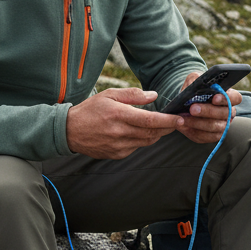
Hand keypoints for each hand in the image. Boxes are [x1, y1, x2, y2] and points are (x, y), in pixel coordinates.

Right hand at [66, 88, 182, 158]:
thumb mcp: (109, 95)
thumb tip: (154, 96)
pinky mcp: (117, 154)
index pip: (150, 120)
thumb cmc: (90, 110)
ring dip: (157, 134)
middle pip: (152, 132)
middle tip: (177, 121)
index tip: (180, 119)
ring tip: (162, 126)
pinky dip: (143, 140)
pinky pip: (137, 147)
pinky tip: (141, 132)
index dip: (168, 121)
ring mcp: (119, 146)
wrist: (70, 131)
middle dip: (168, 128)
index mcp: (119, 115)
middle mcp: (120, 132)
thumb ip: (133, 95)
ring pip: (147, 141)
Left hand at [175, 71, 241, 144]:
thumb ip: (196, 79)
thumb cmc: (194, 90)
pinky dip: (193, 131)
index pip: (236, 98)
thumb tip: (195, 83)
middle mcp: (229, 112)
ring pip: (215, 126)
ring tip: (183, 119)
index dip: (227, 98)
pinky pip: (206, 136)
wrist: (185, 105)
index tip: (214, 98)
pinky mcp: (213, 135)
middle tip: (192, 108)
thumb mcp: (194, 79)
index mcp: (228, 96)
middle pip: (224, 113)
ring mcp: (223, 125)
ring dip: (198, 123)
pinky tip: (183, 125)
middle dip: (207, 111)